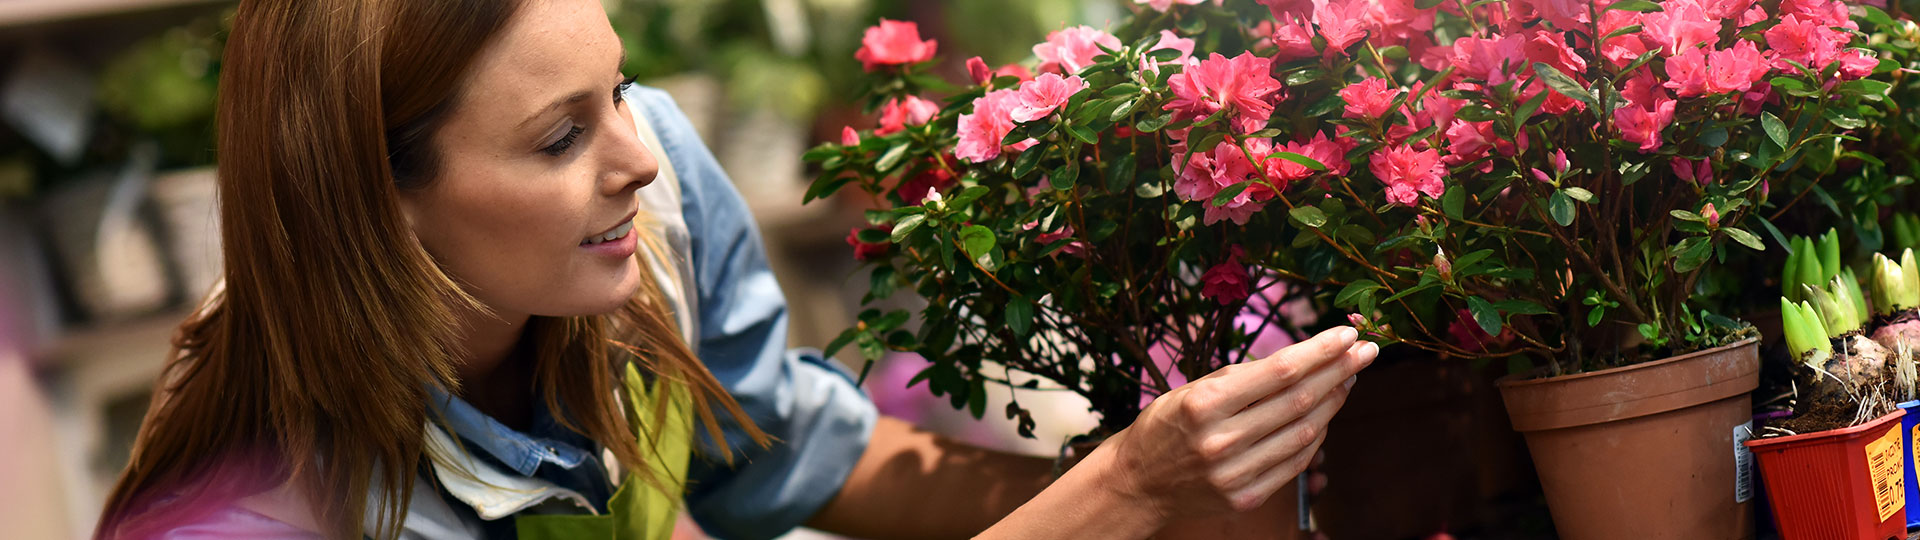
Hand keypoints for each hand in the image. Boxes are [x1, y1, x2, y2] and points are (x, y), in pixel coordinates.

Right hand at [1092, 326, 1375, 523]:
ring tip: (1348, 379)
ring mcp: (1236, 473)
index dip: (1320, 351)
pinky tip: (1325, 414)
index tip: (1347, 334)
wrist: (1139, 483)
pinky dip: (1316, 435)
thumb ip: (1245, 378)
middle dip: (1339, 371)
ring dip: (1334, 402)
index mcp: (1205, 404)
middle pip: (1300, 399)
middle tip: (1366, 351)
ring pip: (1305, 432)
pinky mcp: (1246, 498)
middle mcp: (1221, 440)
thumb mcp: (1193, 389)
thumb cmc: (1166, 426)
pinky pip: (1296, 462)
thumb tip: (1303, 359)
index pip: (1280, 371)